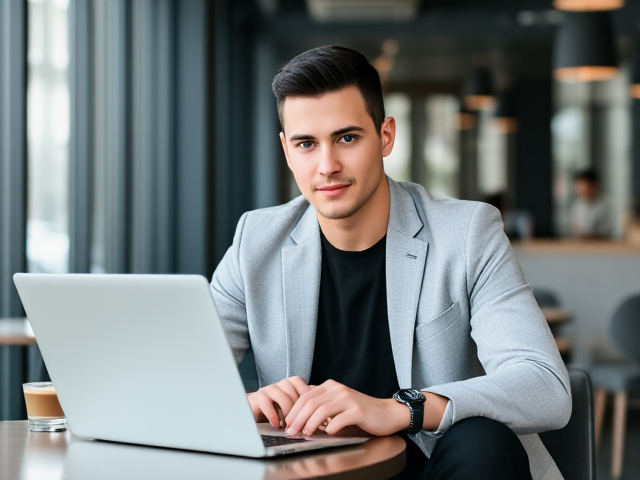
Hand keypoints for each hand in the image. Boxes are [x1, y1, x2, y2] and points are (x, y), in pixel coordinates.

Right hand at [246, 376, 312, 427]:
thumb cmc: (278, 410)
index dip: (306, 398)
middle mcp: (280, 384)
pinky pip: (267, 403)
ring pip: (283, 397)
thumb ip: (306, 405)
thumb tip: (324, 411)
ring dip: (287, 413)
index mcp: (290, 383)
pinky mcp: (258, 397)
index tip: (311, 413)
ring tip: (287, 425)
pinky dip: (273, 415)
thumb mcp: (294, 406)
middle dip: (297, 410)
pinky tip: (276, 424)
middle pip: (293, 392)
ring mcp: (268, 389)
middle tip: (299, 423)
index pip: (301, 384)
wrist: (255, 411)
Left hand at [284, 379, 409, 436]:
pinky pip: (339, 419)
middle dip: (298, 418)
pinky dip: (331, 427)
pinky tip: (328, 433)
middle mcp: (337, 389)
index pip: (305, 396)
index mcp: (330, 386)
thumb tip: (299, 416)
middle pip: (310, 402)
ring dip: (310, 424)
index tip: (287, 424)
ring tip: (305, 434)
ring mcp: (348, 399)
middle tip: (292, 432)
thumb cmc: (360, 411)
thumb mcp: (338, 403)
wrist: (386, 413)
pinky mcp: (358, 410)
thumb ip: (322, 405)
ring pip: (322, 410)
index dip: (293, 410)